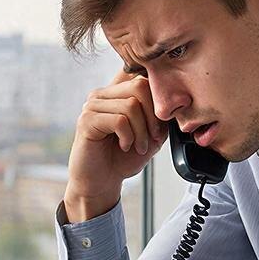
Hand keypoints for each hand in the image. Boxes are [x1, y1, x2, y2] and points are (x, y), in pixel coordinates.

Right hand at [65, 70, 168, 219]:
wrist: (103, 181)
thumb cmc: (123, 158)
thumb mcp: (151, 135)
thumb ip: (159, 116)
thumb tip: (172, 102)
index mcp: (117, 93)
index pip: (143, 78)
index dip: (158, 101)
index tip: (160, 126)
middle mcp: (103, 94)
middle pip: (139, 86)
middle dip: (152, 116)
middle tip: (152, 137)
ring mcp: (92, 106)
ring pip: (131, 105)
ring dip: (141, 131)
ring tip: (138, 146)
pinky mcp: (86, 121)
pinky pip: (119, 120)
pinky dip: (128, 137)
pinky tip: (124, 146)